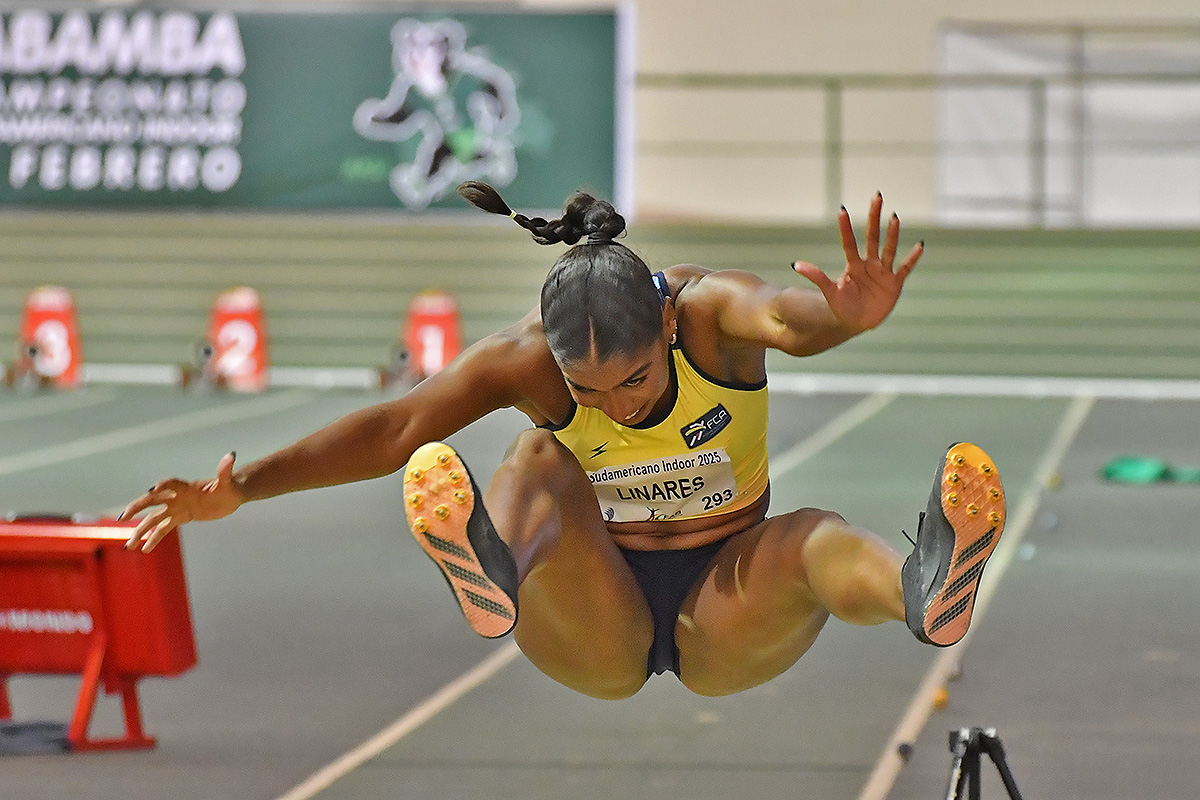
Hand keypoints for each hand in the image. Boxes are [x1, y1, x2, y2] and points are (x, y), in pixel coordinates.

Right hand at [120, 452, 243, 552]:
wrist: (231, 495)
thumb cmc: (231, 487)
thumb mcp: (229, 482)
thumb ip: (226, 471)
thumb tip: (231, 456)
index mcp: (188, 487)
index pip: (171, 484)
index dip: (162, 486)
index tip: (151, 491)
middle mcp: (178, 497)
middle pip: (153, 501)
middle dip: (137, 508)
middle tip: (123, 517)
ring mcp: (177, 508)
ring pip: (154, 519)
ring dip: (141, 531)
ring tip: (129, 546)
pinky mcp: (181, 517)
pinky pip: (164, 529)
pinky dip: (154, 538)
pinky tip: (144, 549)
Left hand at [792, 193, 922, 331]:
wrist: (857, 322)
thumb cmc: (842, 306)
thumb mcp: (829, 292)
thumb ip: (816, 277)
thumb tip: (796, 264)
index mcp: (853, 265)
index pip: (849, 243)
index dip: (845, 228)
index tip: (842, 210)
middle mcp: (869, 264)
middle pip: (872, 237)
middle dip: (874, 218)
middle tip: (876, 196)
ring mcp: (883, 272)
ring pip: (888, 249)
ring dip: (892, 234)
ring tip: (894, 217)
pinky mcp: (895, 283)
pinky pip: (905, 268)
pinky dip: (912, 258)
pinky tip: (919, 245)